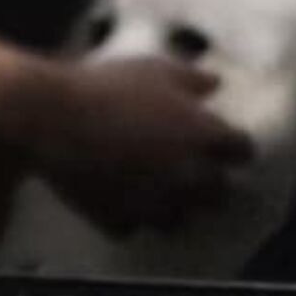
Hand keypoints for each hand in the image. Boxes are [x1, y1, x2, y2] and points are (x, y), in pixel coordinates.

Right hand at [13, 55, 252, 235]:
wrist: (53, 119)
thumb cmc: (107, 87)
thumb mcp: (156, 69)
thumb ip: (192, 78)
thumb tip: (213, 84)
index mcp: (204, 136)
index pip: (242, 150)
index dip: (234, 145)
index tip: (225, 142)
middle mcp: (188, 177)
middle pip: (220, 194)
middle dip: (214, 183)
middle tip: (200, 172)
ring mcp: (154, 204)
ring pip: (180, 220)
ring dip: (175, 207)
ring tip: (161, 193)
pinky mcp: (119, 220)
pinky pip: (134, 227)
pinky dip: (131, 217)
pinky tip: (121, 201)